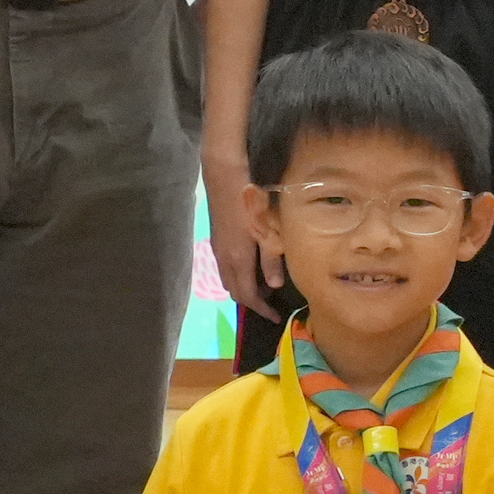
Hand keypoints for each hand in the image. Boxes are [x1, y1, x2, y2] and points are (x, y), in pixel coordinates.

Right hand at [204, 158, 283, 320]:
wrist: (224, 176)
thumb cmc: (251, 201)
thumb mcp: (267, 231)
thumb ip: (271, 260)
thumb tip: (275, 286)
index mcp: (237, 260)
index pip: (247, 295)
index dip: (261, 309)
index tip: (275, 317)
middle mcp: (224, 259)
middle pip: (234, 291)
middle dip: (252, 302)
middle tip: (272, 305)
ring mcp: (218, 249)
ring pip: (228, 280)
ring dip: (244, 289)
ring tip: (264, 289)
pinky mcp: (218, 240)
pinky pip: (226, 268)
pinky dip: (238, 276)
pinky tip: (252, 269)